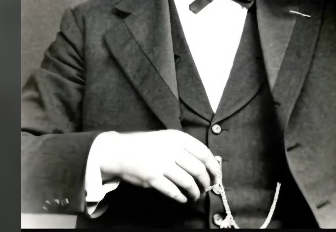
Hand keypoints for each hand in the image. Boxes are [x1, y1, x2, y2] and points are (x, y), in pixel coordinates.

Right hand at [96, 130, 220, 203]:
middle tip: (207, 188)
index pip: (204, 153)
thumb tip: (207, 163)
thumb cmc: (146, 145)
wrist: (119, 151)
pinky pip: (174, 192)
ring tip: (195, 195)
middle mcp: (172, 149)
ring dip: (195, 192)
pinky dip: (181, 198)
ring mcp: (162, 164)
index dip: (213, 167)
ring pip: (188, 183)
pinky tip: (183, 199)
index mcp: (177, 137)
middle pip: (199, 169)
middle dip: (206, 182)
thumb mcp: (167, 138)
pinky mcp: (153, 178)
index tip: (216, 176)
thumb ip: (185, 147)